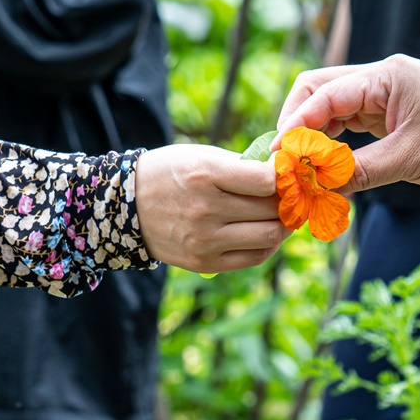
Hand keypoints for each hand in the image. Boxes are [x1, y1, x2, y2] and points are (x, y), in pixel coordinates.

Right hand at [134, 144, 290, 272]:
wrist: (126, 207)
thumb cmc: (171, 174)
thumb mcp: (201, 156)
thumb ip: (242, 166)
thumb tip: (284, 175)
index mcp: (205, 174)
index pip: (266, 180)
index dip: (284, 177)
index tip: (287, 174)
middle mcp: (206, 209)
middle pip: (270, 209)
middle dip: (288, 201)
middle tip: (293, 195)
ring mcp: (205, 239)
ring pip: (268, 236)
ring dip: (283, 225)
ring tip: (283, 215)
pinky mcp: (205, 262)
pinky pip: (254, 257)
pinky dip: (269, 245)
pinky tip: (267, 233)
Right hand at [275, 54, 419, 192]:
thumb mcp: (411, 161)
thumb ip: (360, 172)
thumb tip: (317, 187)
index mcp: (384, 77)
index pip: (321, 95)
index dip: (294, 126)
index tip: (277, 157)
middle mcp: (381, 78)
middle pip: (318, 92)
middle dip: (297, 126)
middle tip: (286, 164)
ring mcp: (387, 93)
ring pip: (333, 109)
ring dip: (316, 137)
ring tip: (303, 172)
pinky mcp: (394, 111)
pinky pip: (353, 123)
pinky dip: (337, 144)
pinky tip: (330, 169)